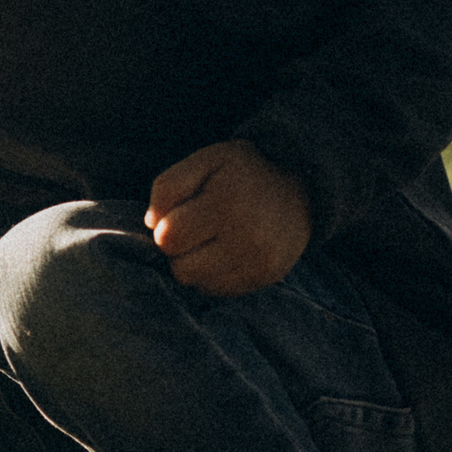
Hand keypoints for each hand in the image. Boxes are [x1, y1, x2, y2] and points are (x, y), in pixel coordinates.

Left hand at [145, 140, 310, 296]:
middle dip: (179, 250)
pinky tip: (225, 253)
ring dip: (195, 265)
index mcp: (226, 203)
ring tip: (210, 241)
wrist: (300, 186)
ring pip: (198, 284)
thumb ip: (169, 185)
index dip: (164, 228)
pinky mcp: (266, 277)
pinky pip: (218, 291)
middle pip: (181, 269)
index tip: (179, 215)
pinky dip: (213, 275)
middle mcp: (247, 237)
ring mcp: (259, 261)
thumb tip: (151, 223)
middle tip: (195, 230)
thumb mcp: (205, 160)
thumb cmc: (242, 173)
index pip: (168, 238)